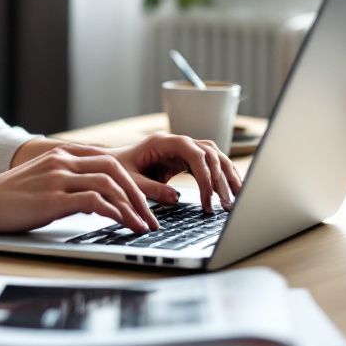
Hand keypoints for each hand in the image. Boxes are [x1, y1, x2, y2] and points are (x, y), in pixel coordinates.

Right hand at [0, 146, 163, 235]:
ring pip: (110, 184)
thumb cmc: (8, 198)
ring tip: (144, 225)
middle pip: (115, 168)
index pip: (107, 159)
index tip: (144, 200)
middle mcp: (62, 160)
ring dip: (132, 206)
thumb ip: (67, 182)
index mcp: (60, 153)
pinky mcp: (54, 198)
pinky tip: (124, 226)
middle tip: (151, 214)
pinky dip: (115, 213)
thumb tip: (94, 201)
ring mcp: (58, 178)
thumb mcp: (41, 181)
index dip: (130, 179)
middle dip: (139, 193)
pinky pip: (95, 201)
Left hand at [109, 132, 242, 213]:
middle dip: (222, 178)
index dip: (205, 174)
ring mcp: (182, 150)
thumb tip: (177, 198)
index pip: (194, 152)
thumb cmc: (116, 171)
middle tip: (227, 204)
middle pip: (210, 153)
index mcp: (163, 142)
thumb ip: (152, 189)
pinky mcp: (184, 160)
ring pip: (214, 157)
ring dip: (226, 176)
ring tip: (237, 199)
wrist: (108, 165)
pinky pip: (207, 165)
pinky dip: (219, 178)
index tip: (208, 198)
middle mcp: (176, 142)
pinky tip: (227, 193)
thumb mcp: (130, 182)